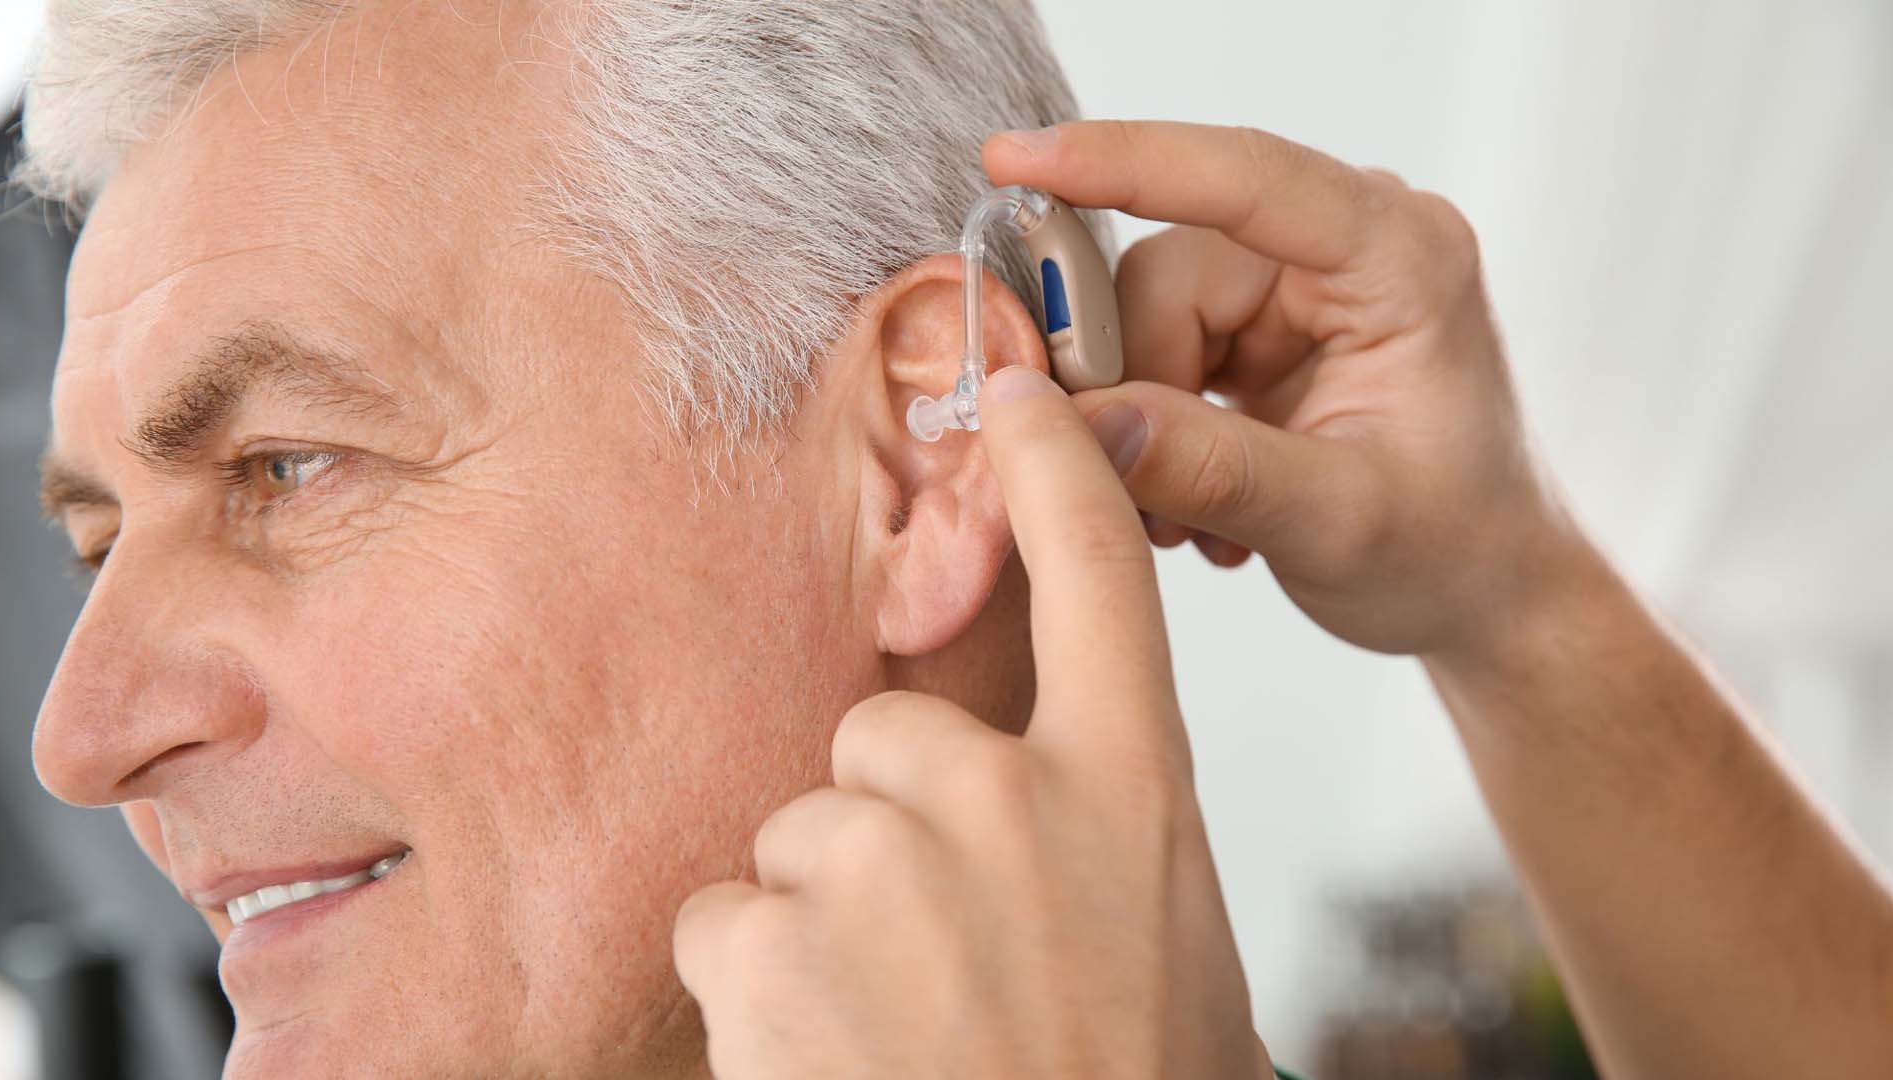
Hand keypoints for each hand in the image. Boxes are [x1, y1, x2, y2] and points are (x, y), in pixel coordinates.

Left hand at [672, 366, 1270, 1079]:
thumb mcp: (1161, 941)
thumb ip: (1094, 834)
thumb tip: (1027, 798)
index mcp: (1132, 791)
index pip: (1100, 576)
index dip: (1053, 470)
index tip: (1017, 392)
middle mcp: (1013, 796)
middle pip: (887, 730)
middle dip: (890, 828)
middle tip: (949, 962)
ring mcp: (888, 857)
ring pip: (803, 831)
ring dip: (827, 922)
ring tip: (902, 1031)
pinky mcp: (777, 932)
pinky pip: (731, 913)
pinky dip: (761, 986)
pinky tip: (836, 1058)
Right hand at [985, 121, 1592, 660]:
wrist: (1480, 594)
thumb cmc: (1452, 550)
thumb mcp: (1339, 523)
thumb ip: (1214, 470)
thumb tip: (1087, 426)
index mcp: (1397, 257)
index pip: (1245, 177)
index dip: (1122, 161)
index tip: (1016, 161)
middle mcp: (1342, 247)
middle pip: (1164, 268)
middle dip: (1127, 380)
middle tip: (1136, 489)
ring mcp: (1293, 287)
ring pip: (1139, 316)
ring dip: (1137, 421)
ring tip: (1187, 518)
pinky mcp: (1256, 329)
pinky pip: (1148, 351)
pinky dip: (1149, 431)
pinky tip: (1196, 503)